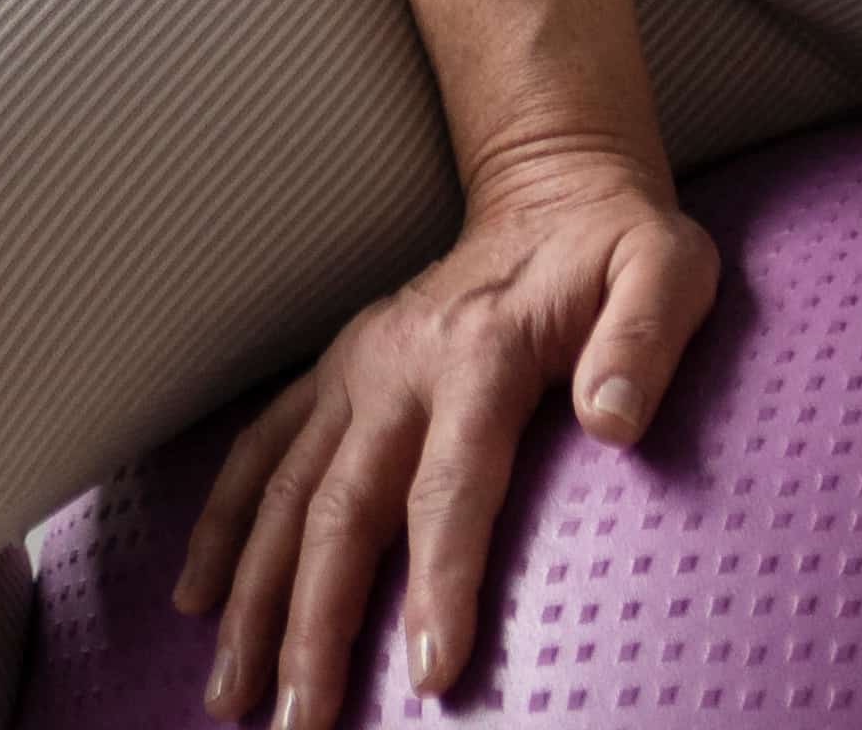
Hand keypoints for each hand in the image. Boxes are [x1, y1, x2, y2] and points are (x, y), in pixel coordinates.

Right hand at [172, 149, 712, 729]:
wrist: (552, 184)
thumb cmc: (621, 247)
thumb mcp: (666, 272)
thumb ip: (644, 343)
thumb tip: (614, 426)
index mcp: (481, 353)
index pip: (451, 487)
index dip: (440, 583)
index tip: (430, 673)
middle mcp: (396, 365)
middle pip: (341, 509)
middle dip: (312, 622)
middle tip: (300, 722)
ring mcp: (354, 370)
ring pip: (281, 494)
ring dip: (250, 595)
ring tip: (230, 694)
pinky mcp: (333, 374)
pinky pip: (257, 450)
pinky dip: (219, 524)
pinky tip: (195, 598)